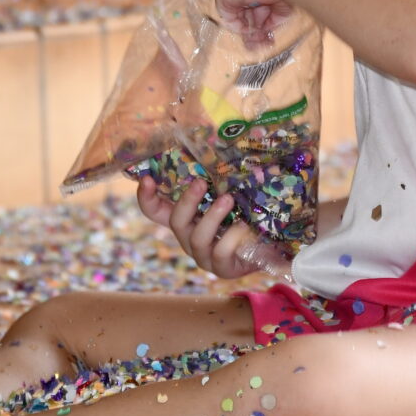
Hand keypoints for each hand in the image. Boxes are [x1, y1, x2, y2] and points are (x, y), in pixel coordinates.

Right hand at [137, 176, 289, 279]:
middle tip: (201, 182)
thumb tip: (219, 148)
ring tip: (228, 199)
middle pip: (176, 222)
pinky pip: (221, 251)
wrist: (270, 247)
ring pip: (197, 237)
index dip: (146, 197)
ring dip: (212, 216)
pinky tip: (245, 225)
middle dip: (187, 201)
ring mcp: (203, 255)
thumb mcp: (228, 197)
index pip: (154, 211)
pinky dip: (233, 236)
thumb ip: (218, 181)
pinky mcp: (222, 268)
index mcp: (186, 219)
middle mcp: (189, 237)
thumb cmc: (244, 215)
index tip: (147, 178)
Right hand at [214, 0, 292, 47]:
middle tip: (247, 43)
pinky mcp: (282, 10)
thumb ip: (224, 11)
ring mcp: (268, 2)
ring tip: (256, 46)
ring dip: (255, 37)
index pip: (233, 6)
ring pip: (258, 24)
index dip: (232, 19)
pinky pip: (272, 26)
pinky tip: (264, 42)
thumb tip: (235, 24)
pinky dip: (266, 35)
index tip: (235, 26)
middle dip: (245, 31)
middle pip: (246, 17)